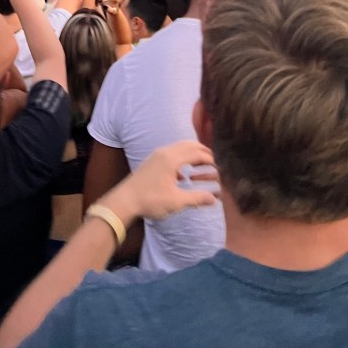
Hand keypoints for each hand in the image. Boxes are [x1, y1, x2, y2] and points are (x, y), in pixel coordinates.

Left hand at [103, 141, 217, 223]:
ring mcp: (157, 154)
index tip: (222, 166)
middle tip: (216, 161)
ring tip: (203, 165)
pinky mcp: (153, 160)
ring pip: (180, 148)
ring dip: (193, 154)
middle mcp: (165, 152)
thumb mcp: (176, 201)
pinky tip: (184, 176)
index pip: (197, 153)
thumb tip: (214, 198)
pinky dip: (182, 159)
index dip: (211, 159)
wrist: (125, 200)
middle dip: (204, 152)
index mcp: (172, 159)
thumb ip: (197, 198)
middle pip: (189, 145)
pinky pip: (172, 153)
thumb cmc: (150, 200)